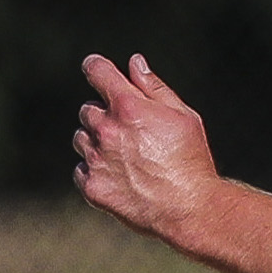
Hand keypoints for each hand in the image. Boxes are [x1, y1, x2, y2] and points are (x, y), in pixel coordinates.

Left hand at [73, 52, 220, 245]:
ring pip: (81, 138)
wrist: (189, 209)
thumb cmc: (191, 160)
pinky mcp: (92, 186)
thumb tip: (134, 62)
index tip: (96, 69)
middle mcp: (106, 129)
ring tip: (126, 158)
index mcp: (128, 106)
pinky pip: (80, 169)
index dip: (96, 67)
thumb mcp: (183, 116)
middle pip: (88, 109)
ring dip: (96, 142)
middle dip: (105, 115)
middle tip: (132, 133)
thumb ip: (154, 87)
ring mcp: (96, 159)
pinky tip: (120, 178)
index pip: (97, 71)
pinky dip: (94, 170)